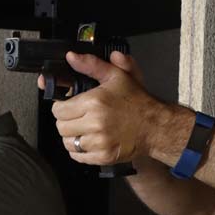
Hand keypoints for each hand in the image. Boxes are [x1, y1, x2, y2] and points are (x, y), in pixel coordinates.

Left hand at [43, 51, 163, 164]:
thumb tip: (71, 57)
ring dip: (73, 136)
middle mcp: (95, 123)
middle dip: (66, 121)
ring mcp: (99, 142)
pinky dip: (80, 150)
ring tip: (85, 129)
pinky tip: (91, 140)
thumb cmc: (136, 101)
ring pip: (68, 143)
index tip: (69, 106)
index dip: (61, 107)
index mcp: (94, 102)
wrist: (155, 126)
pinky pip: (78, 156)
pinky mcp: (103, 157)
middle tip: (78, 117)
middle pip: (61, 127)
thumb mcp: (116, 76)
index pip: (58, 110)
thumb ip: (91, 65)